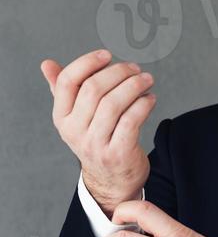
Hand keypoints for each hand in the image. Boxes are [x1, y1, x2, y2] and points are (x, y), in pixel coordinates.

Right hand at [42, 49, 156, 218]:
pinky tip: (150, 99)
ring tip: (146, 80)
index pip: (68, 82)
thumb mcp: (77, 119)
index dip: (88, 63)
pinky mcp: (118, 153)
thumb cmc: (97, 141)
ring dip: (134, 86)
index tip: (107, 55)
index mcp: (62, 118)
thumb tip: (47, 64)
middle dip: (118, 73)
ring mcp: (95, 145)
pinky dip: (143, 105)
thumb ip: (63, 91)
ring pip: (114, 104)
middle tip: (135, 69)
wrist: (112, 181)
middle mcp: (75, 132)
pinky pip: (131, 121)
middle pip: (94, 90)